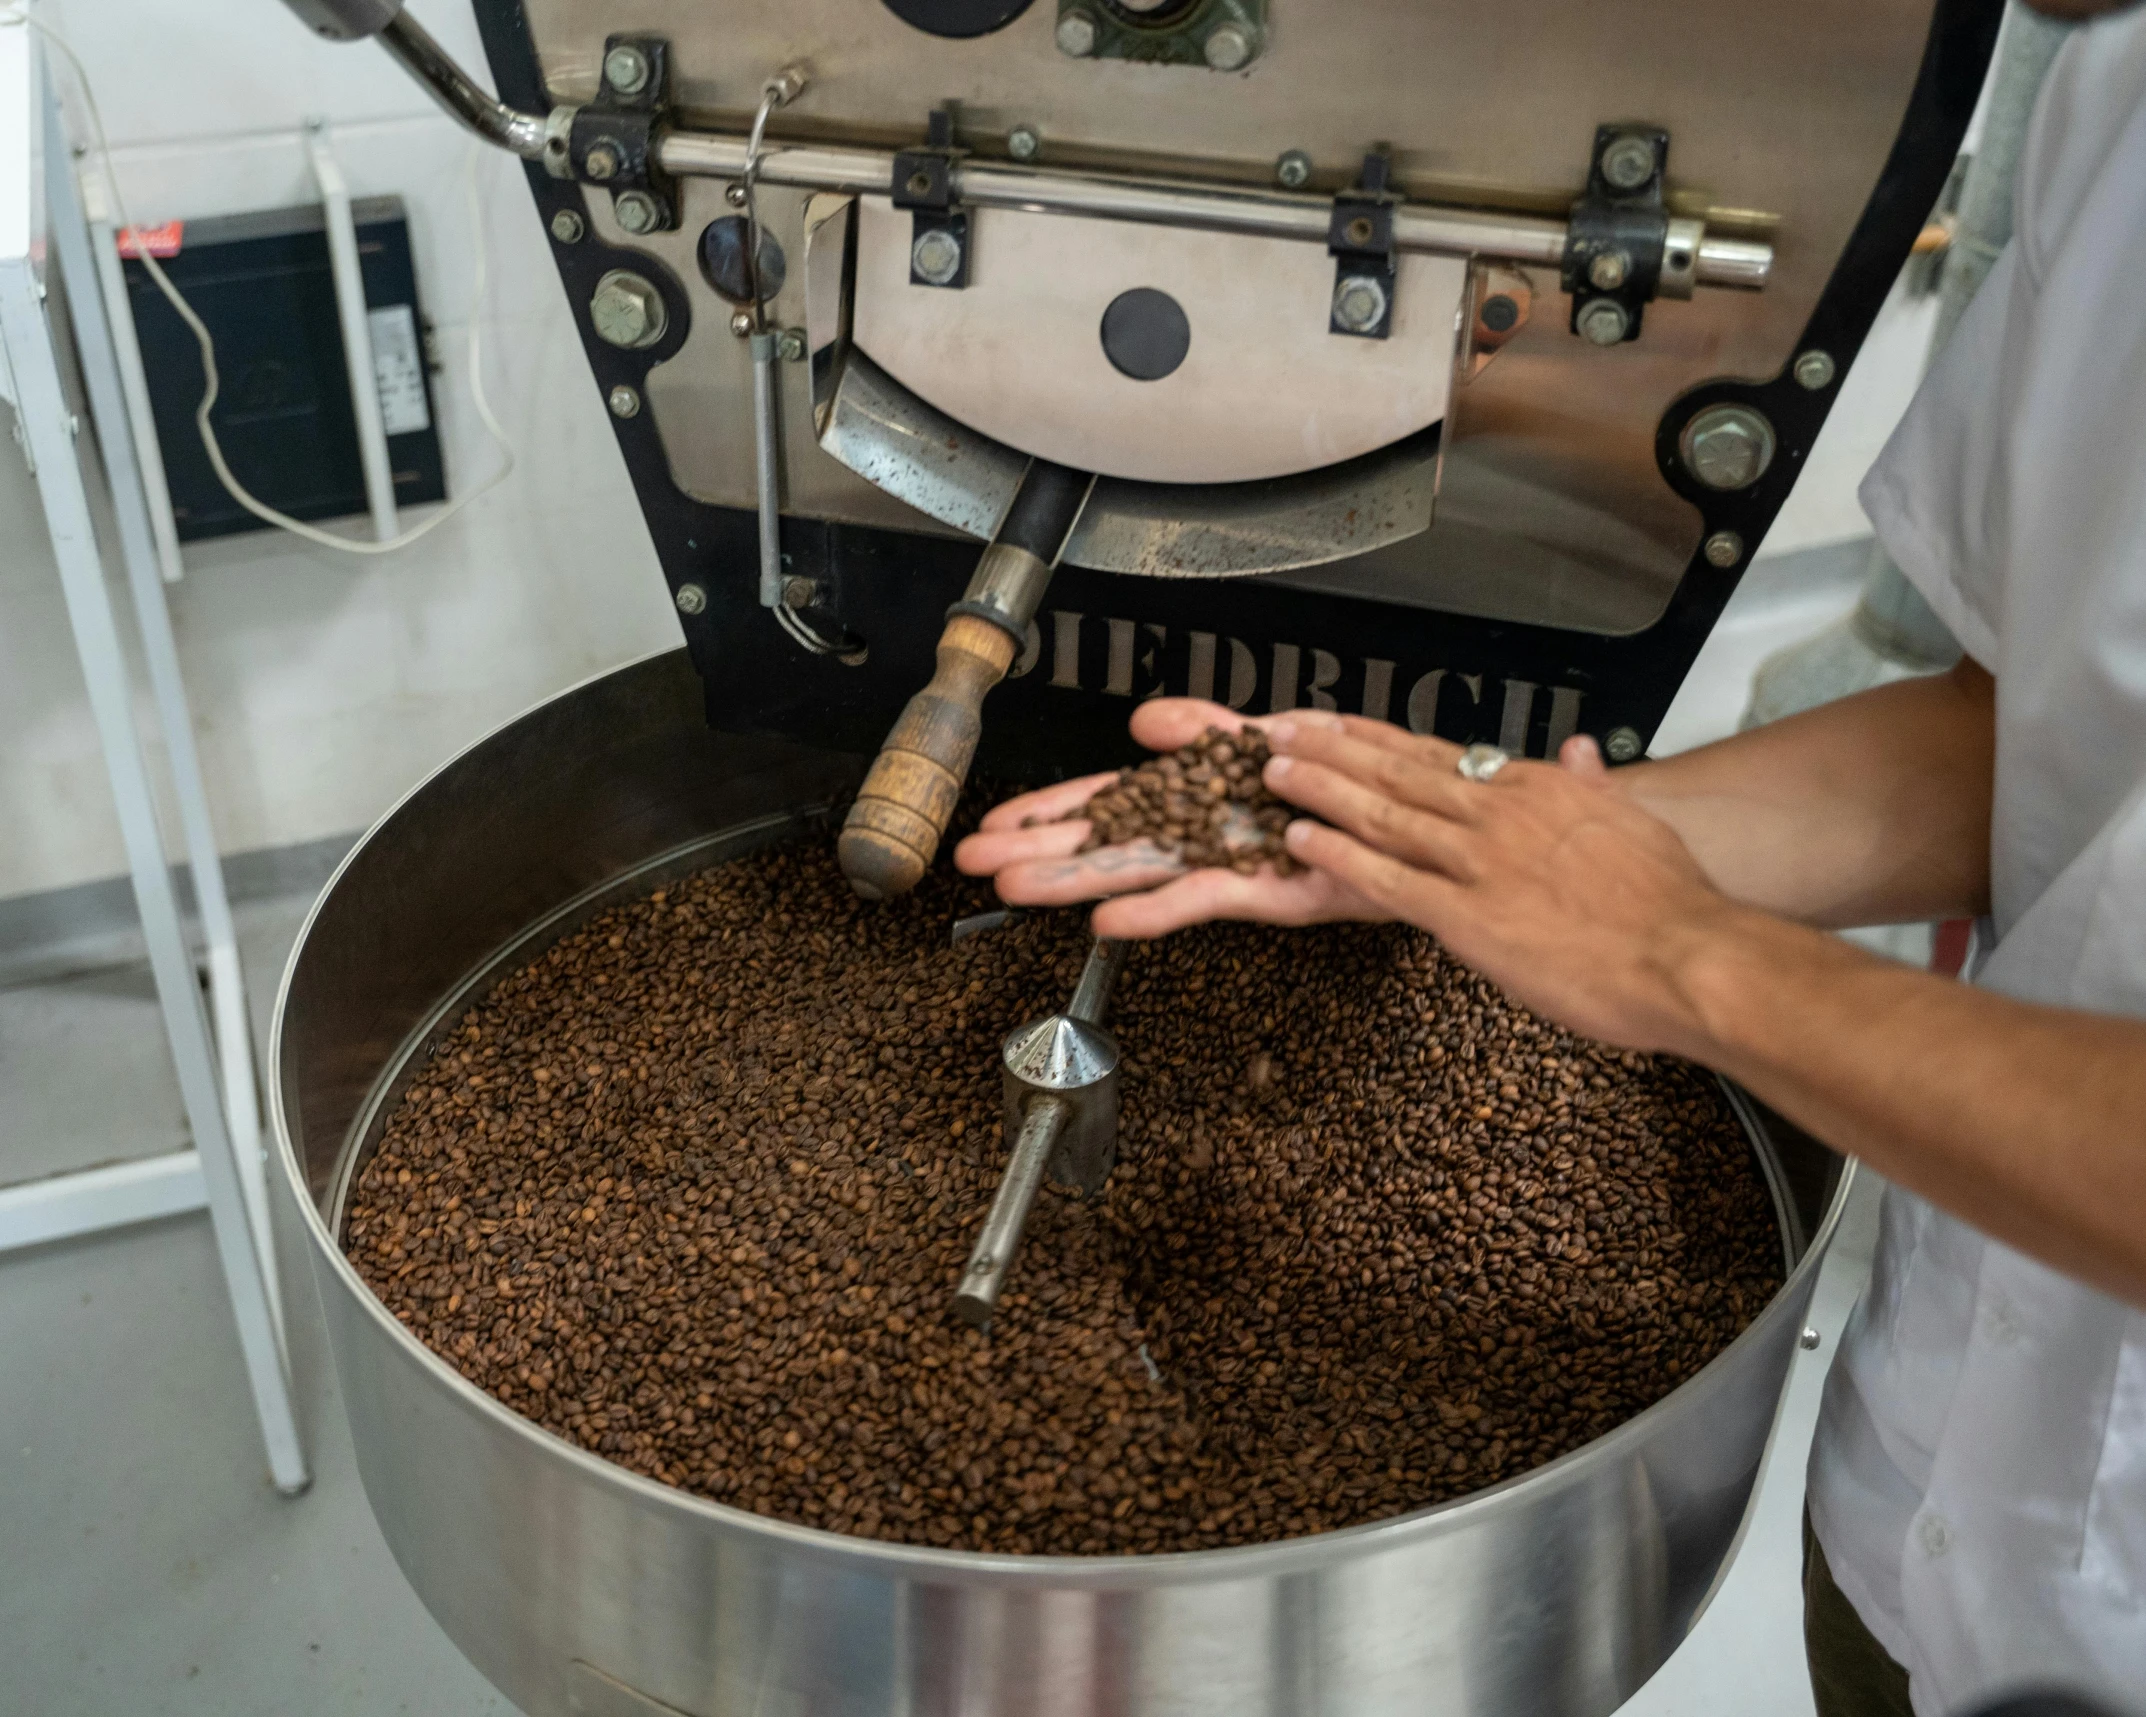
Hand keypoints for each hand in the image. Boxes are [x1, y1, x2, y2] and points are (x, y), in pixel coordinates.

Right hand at [953, 699, 1385, 936]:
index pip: (1108, 802)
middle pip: (1106, 841)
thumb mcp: (1272, 736)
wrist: (1422, 813)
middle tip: (974, 860)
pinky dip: (1157, 910)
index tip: (996, 825)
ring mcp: (1229, 865)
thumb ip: (1207, 730)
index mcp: (1197, 796)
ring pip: (1141, 872)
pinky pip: (1207, 899)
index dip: (1050, 812)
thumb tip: (1143, 720)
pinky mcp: (1272, 891)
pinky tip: (1107, 922)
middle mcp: (1204, 835)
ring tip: (1015, 887)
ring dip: (1075, 882)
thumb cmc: (1352, 778)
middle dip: (1039, 849)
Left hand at [1263, 714, 1744, 1054]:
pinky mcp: (1467, 917)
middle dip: (1332, 751)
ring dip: (1321, 789)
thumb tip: (1581, 751)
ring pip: (1382, 814)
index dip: (1380, 740)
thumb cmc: (1671, 903)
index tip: (1338, 725)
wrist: (1687, 955)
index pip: (1440, 756)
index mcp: (1535, 792)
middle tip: (1281, 732)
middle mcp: (1498, 815)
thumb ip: (1594, 787)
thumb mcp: (1634, 826)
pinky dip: (1339, 856)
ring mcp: (1477, 864)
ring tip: (1273, 772)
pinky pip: (1387, 879)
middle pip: (1397, 773)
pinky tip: (1302, 841)